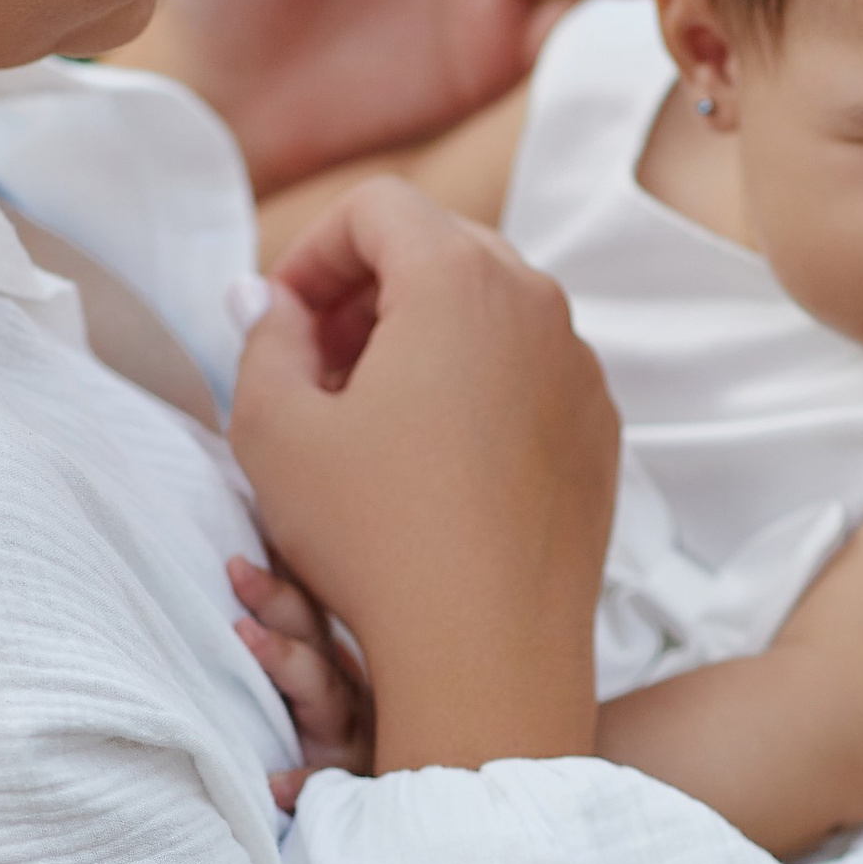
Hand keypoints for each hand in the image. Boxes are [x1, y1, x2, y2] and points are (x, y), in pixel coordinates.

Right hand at [229, 179, 617, 771]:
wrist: (489, 656)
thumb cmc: (374, 538)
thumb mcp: (272, 428)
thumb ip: (262, 337)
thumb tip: (272, 302)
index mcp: (461, 280)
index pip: (377, 207)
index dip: (311, 252)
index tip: (279, 321)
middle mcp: (540, 307)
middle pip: (440, 248)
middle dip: (367, 291)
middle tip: (315, 366)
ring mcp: (581, 372)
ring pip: (490, 313)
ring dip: (421, 340)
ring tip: (367, 420)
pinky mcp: (599, 435)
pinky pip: (529, 375)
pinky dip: (476, 390)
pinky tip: (431, 467)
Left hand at [229, 554, 374, 807]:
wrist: (413, 801)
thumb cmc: (353, 740)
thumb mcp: (330, 685)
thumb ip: (299, 641)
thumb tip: (254, 573)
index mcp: (337, 665)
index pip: (308, 609)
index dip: (280, 570)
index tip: (249, 529)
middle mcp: (349, 692)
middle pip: (312, 636)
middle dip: (275, 600)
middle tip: (237, 569)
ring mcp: (353, 737)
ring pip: (323, 694)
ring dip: (285, 662)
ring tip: (246, 636)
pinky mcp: (351, 785)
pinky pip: (325, 784)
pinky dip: (302, 782)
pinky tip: (274, 785)